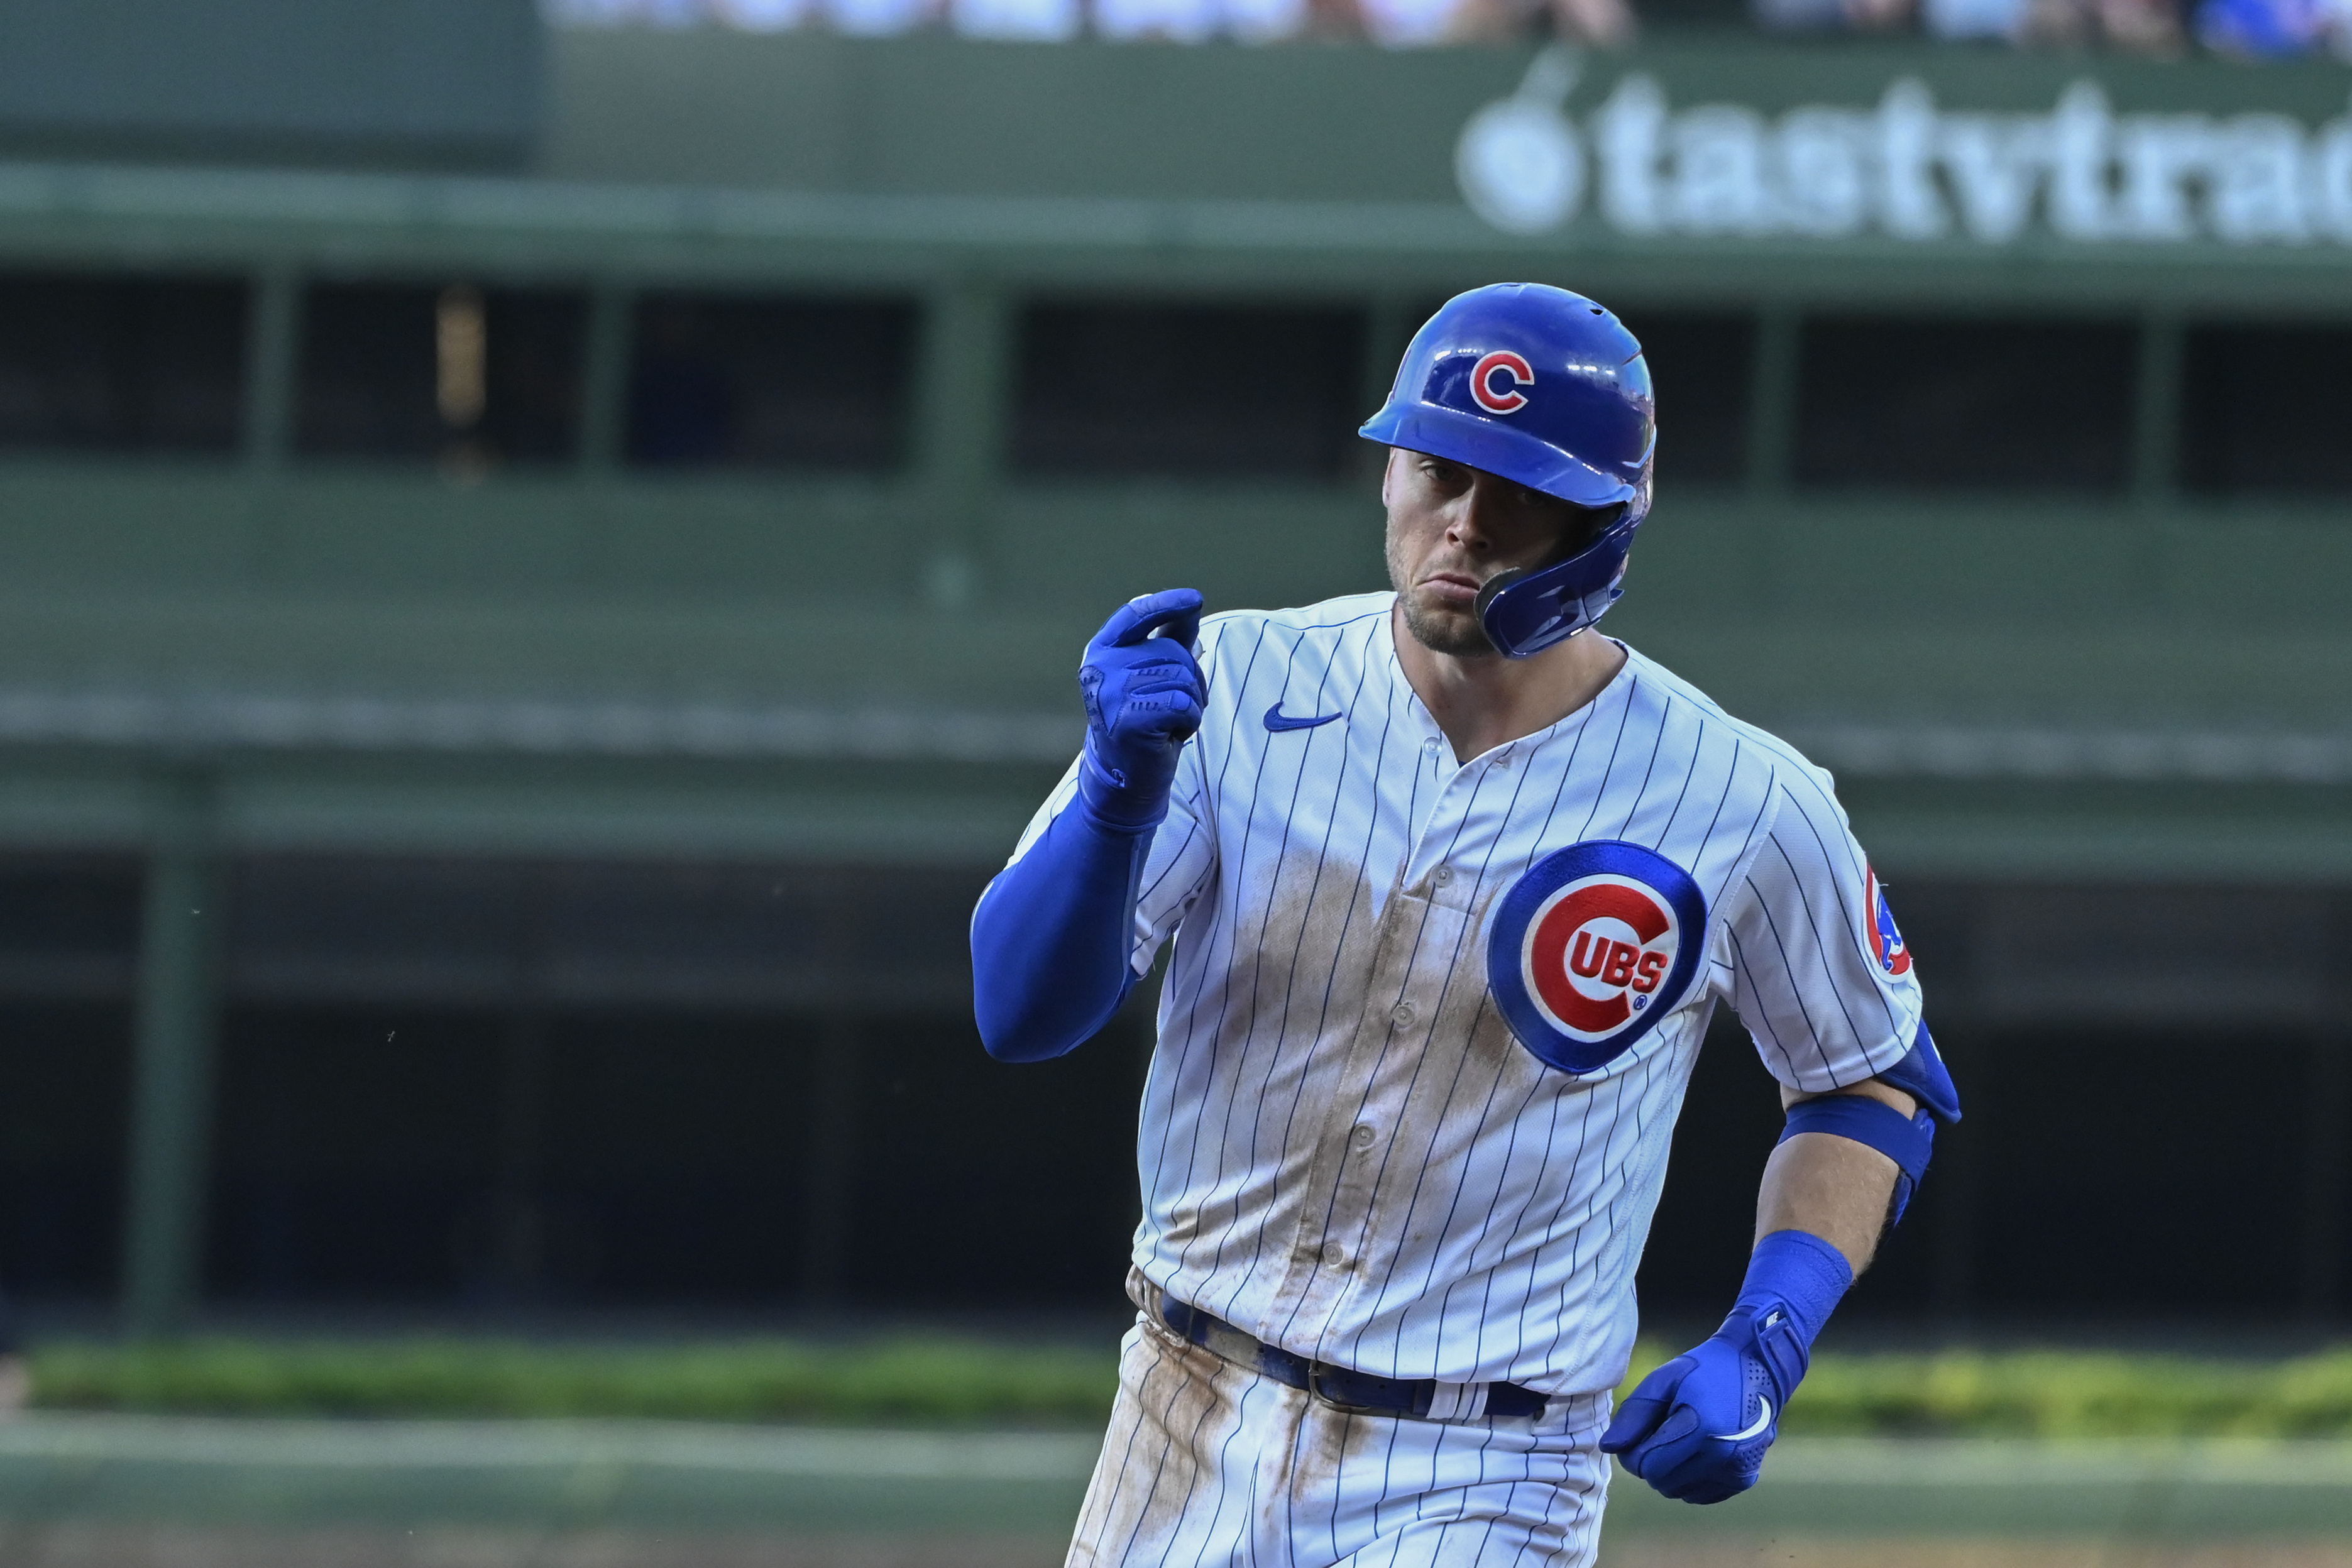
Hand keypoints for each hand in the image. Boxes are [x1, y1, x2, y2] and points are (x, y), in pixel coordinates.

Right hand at [1076, 589, 1205, 830]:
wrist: (1127, 776)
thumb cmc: (1145, 721)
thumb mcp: (1154, 676)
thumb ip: (1169, 640)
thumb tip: (1191, 605)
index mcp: (1102, 650)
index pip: (1136, 615)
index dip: (1167, 604)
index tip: (1196, 599)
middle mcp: (1100, 667)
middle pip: (1172, 653)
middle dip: (1188, 680)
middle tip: (1168, 709)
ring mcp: (1110, 693)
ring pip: (1182, 679)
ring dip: (1189, 705)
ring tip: (1166, 723)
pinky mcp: (1127, 719)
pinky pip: (1184, 705)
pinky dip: (1189, 723)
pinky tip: (1168, 736)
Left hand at [1598, 1302, 1808, 1504]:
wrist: (1757, 1368)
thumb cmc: (1704, 1371)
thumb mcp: (1663, 1380)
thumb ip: (1634, 1415)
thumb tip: (1608, 1448)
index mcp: (1701, 1428)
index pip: (1645, 1466)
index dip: (1633, 1451)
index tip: (1642, 1430)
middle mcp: (1722, 1455)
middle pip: (1660, 1481)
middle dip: (1651, 1460)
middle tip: (1661, 1431)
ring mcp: (1736, 1470)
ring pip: (1678, 1491)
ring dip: (1670, 1471)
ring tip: (1682, 1438)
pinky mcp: (1744, 1479)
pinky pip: (1699, 1494)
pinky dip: (1690, 1478)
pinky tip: (1698, 1450)